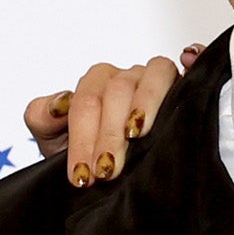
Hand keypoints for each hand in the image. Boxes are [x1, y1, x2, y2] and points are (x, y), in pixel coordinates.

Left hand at [23, 46, 203, 187]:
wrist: (108, 173)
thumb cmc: (86, 155)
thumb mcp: (52, 140)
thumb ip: (41, 117)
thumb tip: (59, 102)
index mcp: (95, 83)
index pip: (87, 102)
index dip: (83, 138)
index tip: (81, 174)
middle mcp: (126, 78)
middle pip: (118, 91)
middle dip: (109, 134)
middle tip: (106, 171)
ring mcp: (155, 81)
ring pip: (153, 76)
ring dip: (144, 104)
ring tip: (137, 134)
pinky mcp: (183, 87)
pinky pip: (189, 64)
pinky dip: (192, 60)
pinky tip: (190, 62)